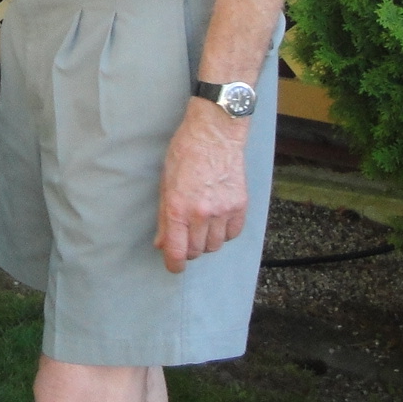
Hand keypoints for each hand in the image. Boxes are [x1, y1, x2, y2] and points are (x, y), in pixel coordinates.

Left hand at [153, 100, 249, 273]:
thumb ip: (164, 216)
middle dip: (188, 250)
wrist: (215, 134)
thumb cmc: (185, 153)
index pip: (177, 251)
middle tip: (185, 239)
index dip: (174, 265)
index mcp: (178, 207)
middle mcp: (201, 213)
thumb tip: (162, 243)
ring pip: (215, 245)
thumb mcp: (165, 182)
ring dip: (206, 241)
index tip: (173, 267)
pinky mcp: (240, 205)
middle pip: (196, 251)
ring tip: (201, 226)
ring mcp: (223, 210)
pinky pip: (233, 233)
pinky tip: (217, 220)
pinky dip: (224, 232)